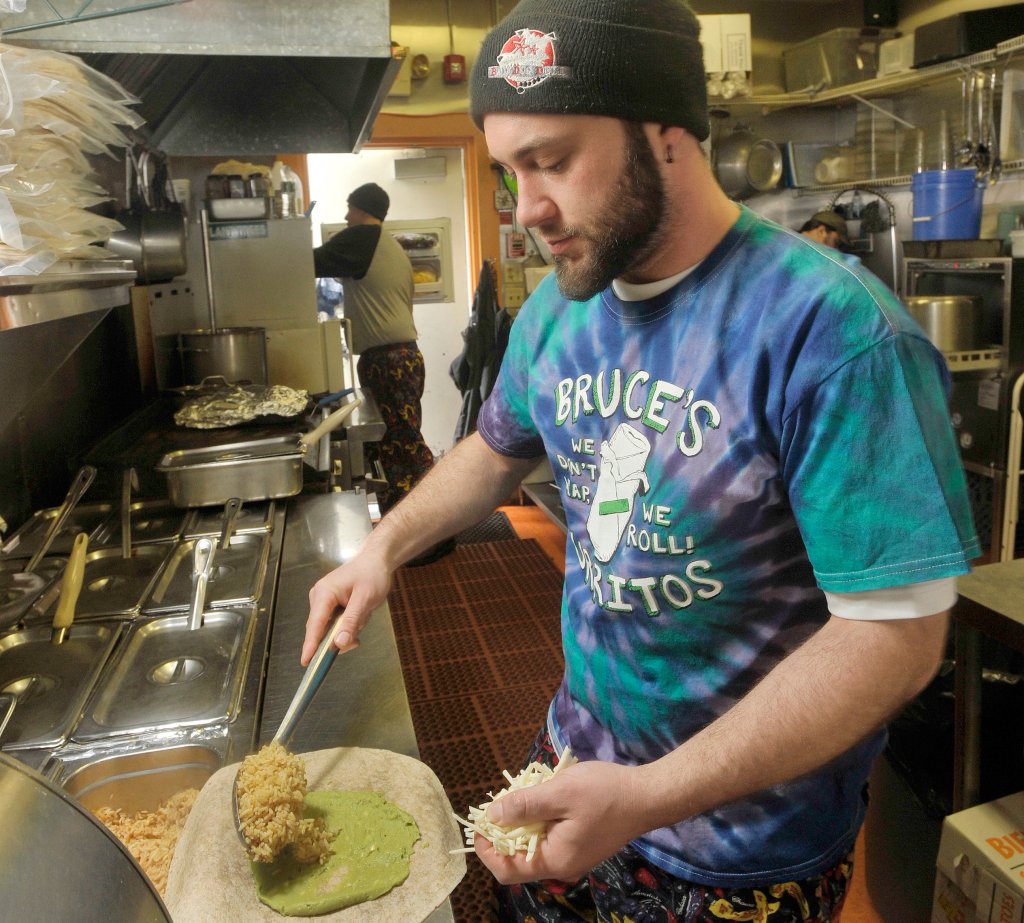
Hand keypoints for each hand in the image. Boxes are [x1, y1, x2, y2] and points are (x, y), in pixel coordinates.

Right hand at [301, 550, 391, 664]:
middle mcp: (319, 597)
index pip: (315, 624)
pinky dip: (348, 623)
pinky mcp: (329, 604)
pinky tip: (360, 613)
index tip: (306, 662)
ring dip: (348, 628)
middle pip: (322, 629)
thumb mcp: (366, 599)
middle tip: (359, 634)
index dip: (311, 644)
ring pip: (330, 628)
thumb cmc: (372, 574)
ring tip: (363, 614)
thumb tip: (339, 643)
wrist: (377, 559)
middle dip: (340, 636)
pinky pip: (335, 623)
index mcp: (324, 593)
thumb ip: (352, 621)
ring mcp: (323, 600)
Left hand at [474, 759, 647, 883]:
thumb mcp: (560, 792)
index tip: (479, 823)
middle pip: (518, 858)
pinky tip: (542, 796)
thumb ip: (525, 806)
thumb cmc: (605, 794)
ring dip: (522, 822)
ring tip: (519, 795)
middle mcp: (562, 865)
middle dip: (503, 832)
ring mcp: (573, 855)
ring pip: (534, 845)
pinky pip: (550, 837)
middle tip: (499, 801)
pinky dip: (539, 820)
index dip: (487, 849)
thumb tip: (492, 816)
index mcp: (555, 860)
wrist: (648, 796)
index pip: (507, 870)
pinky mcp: (581, 843)